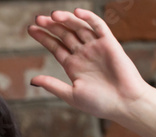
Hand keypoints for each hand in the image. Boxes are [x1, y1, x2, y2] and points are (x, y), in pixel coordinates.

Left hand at [27, 8, 150, 121]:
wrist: (124, 103)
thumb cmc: (100, 103)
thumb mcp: (71, 95)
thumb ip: (52, 85)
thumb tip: (32, 80)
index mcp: (73, 66)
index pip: (55, 47)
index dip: (44, 38)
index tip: (31, 29)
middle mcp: (83, 54)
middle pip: (65, 34)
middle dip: (51, 26)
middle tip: (38, 19)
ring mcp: (96, 47)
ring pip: (78, 28)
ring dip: (66, 20)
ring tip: (53, 15)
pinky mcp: (109, 43)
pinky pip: (98, 26)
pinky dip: (88, 18)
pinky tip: (77, 13)